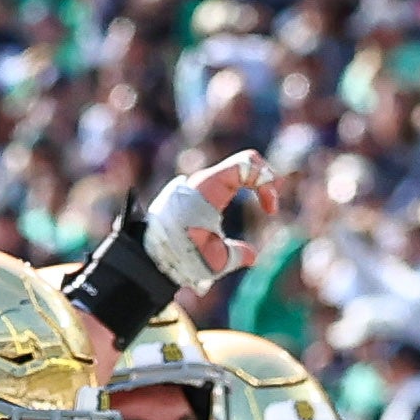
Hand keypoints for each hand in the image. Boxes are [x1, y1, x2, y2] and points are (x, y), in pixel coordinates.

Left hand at [144, 152, 274, 288]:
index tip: (270, 211)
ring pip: (237, 168)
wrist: (148, 254)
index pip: (247, 165)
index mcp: (208, 187)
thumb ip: (237, 254)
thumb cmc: (179, 254)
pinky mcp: (197, 192)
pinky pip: (227, 179)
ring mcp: (200, 184)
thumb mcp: (214, 259)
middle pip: (247, 160)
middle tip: (272, 201)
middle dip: (265, 178)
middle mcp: (203, 180)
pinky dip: (243, 186)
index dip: (266, 183)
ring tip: (266, 202)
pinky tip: (249, 204)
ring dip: (255, 182)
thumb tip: (251, 255)